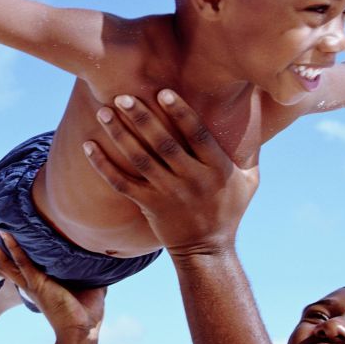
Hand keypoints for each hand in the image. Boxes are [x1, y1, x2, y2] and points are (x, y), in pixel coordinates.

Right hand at [0, 226, 104, 341]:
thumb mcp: (86, 283)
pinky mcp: (39, 284)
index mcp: (35, 283)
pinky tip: (6, 233)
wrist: (84, 332)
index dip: (0, 250)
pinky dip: (15, 247)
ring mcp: (31, 284)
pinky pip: (22, 262)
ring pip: (3, 262)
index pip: (11, 264)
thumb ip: (87, 268)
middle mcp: (28, 283)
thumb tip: (105, 253)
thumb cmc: (86, 311)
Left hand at [83, 89, 258, 257]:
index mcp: (217, 169)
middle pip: (163, 144)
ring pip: (140, 160)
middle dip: (142, 118)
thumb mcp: (250, 180)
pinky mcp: (148, 206)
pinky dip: (103, 165)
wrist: (207, 251)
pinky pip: (121, 184)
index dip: (180, 112)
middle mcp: (192, 180)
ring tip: (103, 112)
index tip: (163, 92)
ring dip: (120, 135)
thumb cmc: (229, 209)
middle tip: (123, 96)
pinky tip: (88, 146)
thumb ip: (250, 150)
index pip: (197, 135)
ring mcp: (168, 194)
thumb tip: (256, 111)